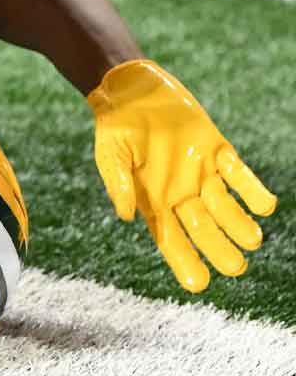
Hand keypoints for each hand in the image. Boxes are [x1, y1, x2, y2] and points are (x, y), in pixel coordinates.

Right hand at [87, 60, 276, 291]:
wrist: (133, 90)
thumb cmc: (115, 126)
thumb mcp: (110, 153)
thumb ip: (117, 182)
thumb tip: (125, 215)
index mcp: (152, 200)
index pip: (170, 239)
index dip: (184, 262)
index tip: (198, 285)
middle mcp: (180, 193)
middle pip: (203, 230)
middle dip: (219, 250)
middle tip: (235, 267)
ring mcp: (201, 173)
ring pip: (225, 208)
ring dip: (238, 224)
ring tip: (252, 240)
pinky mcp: (218, 151)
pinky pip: (240, 176)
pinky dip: (252, 191)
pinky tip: (265, 206)